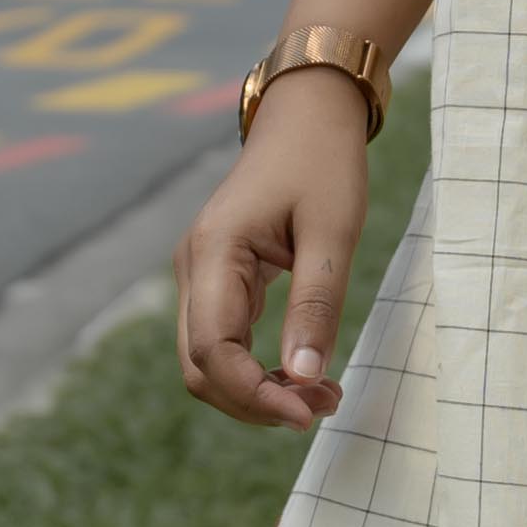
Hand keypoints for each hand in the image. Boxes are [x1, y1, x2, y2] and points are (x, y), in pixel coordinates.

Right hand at [177, 70, 374, 428]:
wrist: (307, 114)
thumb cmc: (323, 162)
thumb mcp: (333, 231)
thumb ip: (316, 306)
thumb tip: (306, 379)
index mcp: (215, 251)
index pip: (214, 351)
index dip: (255, 394)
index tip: (308, 413)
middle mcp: (194, 267)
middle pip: (201, 368)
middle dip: (256, 401)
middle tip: (322, 408)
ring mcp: (201, 274)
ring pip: (209, 361)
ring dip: (258, 389)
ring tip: (321, 395)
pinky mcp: (218, 278)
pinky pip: (225, 341)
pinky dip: (258, 368)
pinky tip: (303, 373)